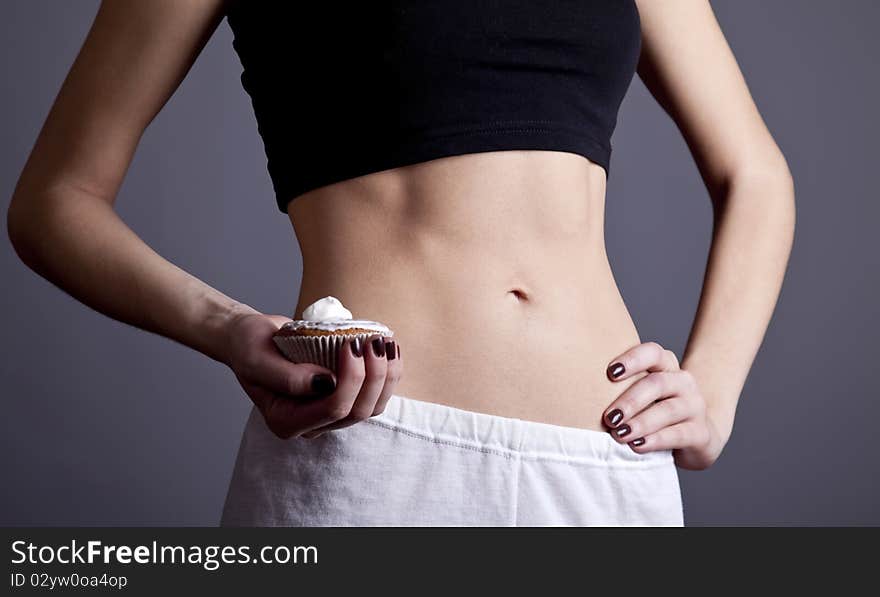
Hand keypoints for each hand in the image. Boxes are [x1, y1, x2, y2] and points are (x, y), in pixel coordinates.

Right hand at [223, 310, 402, 439]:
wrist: (253, 338)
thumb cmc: (249, 346)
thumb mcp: (256, 358)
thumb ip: (286, 376)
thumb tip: (325, 383)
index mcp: (286, 421)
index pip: (333, 409)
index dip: (350, 379)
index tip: (349, 344)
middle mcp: (311, 424)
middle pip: (358, 411)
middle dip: (373, 376)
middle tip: (372, 340)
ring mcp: (329, 412)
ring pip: (372, 406)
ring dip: (387, 375)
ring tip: (385, 342)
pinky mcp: (343, 397)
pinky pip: (375, 393)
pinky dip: (388, 371)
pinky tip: (390, 347)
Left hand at [602, 341, 723, 469]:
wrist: (696, 436)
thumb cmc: (654, 411)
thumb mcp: (640, 395)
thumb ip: (618, 388)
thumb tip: (577, 392)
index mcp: (666, 365)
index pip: (652, 352)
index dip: (632, 360)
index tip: (610, 373)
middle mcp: (683, 381)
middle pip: (657, 384)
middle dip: (630, 401)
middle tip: (608, 418)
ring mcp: (695, 406)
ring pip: (668, 410)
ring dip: (641, 422)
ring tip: (620, 434)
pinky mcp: (701, 432)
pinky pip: (679, 434)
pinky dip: (656, 440)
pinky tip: (638, 446)